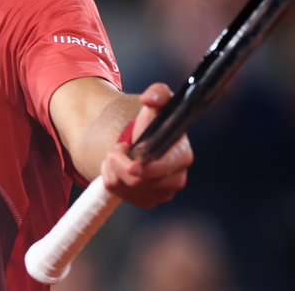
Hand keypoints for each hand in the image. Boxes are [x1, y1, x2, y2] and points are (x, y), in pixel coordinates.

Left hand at [100, 82, 193, 207]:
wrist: (136, 139)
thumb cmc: (150, 122)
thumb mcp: (155, 102)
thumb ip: (158, 94)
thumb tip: (150, 98)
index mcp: (183, 156)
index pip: (165, 168)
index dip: (145, 166)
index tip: (130, 158)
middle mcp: (177, 178)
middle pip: (139, 180)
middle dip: (120, 161)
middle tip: (119, 147)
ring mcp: (162, 193)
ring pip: (126, 186)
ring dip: (113, 168)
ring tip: (119, 155)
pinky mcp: (146, 200)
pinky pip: (119, 193)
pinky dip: (111, 178)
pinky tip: (118, 168)